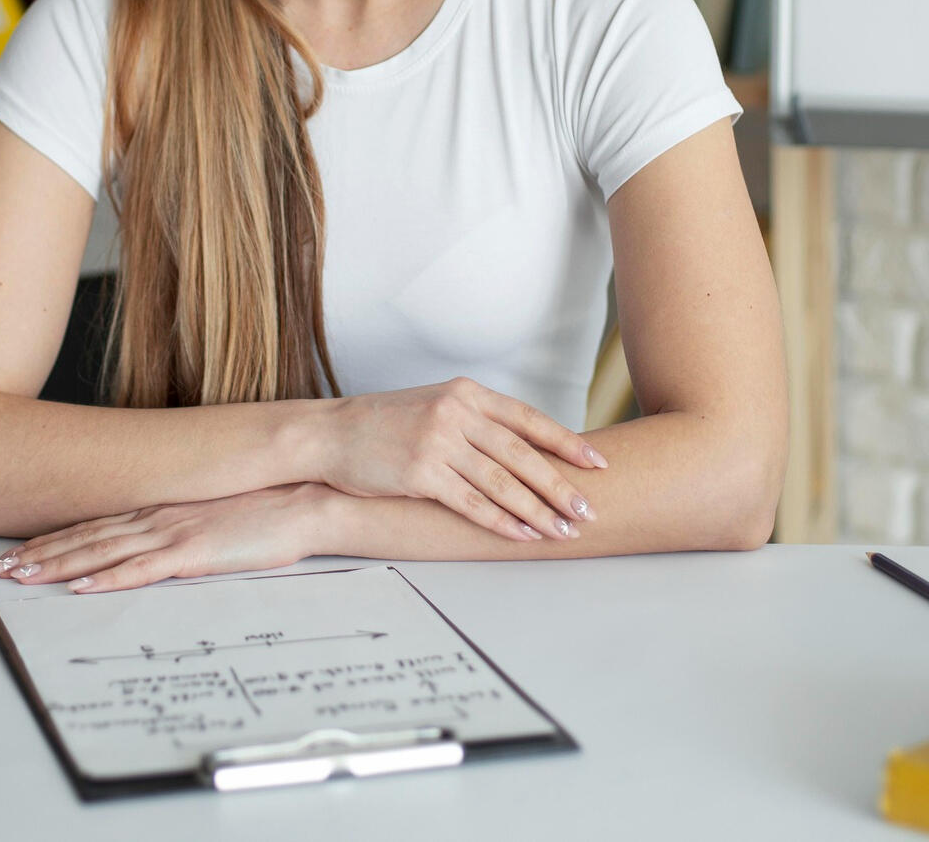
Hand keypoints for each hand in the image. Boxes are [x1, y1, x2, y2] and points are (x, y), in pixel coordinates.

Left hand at [0, 484, 332, 593]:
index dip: (53, 538)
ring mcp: (172, 532)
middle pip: (85, 536)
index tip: (19, 550)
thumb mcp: (210, 514)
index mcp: (159, 507)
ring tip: (20, 577)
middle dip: (38, 553)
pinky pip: (139, 570)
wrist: (302, 501)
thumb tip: (154, 544)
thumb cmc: (264, 509)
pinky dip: (104, 578)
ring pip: (100, 551)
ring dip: (57, 565)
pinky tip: (78, 587)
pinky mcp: (192, 552)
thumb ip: (179, 527)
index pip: (94, 524)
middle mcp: (156, 515)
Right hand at [311, 377, 607, 543]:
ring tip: (563, 530)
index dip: (566, 443)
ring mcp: (438, 442)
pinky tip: (523, 535)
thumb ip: (476, 419)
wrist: (331, 433)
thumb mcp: (435, 404)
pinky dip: (501, 522)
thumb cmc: (385, 424)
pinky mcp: (421, 473)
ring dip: (538, 510)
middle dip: (560, 486)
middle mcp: (457, 413)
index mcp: (467, 393)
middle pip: (522, 454)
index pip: (528, 419)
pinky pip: (471, 503)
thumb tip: (524, 447)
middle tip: (588, 510)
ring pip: (502, 482)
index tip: (597, 464)